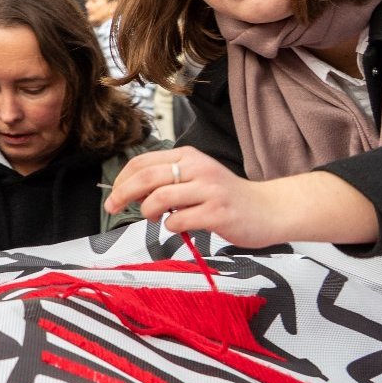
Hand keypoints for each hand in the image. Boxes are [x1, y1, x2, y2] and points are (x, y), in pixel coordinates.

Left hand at [103, 148, 378, 247]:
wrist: (269, 210)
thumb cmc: (226, 197)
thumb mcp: (196, 178)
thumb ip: (166, 181)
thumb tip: (129, 193)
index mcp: (189, 156)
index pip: (142, 162)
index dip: (121, 180)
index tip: (112, 196)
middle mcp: (199, 168)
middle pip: (146, 178)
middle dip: (123, 195)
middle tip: (113, 208)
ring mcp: (210, 190)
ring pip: (160, 198)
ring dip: (148, 211)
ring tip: (154, 217)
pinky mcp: (219, 213)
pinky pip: (180, 220)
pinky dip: (170, 226)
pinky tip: (178, 226)